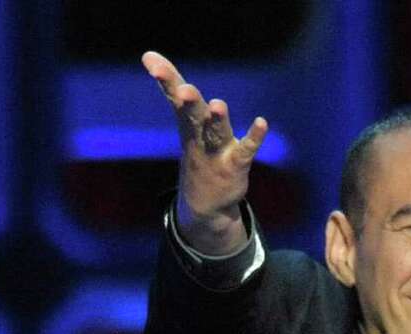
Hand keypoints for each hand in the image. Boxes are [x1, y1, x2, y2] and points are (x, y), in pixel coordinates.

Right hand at [142, 50, 268, 254]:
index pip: (174, 97)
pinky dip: (253, 137)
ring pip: (217, 132)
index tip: (151, 61)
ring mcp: (217, 151)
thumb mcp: (184, 120)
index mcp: (187, 122)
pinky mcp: (236, 164)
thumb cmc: (197, 152)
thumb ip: (172, 87)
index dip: (166, 79)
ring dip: (217, 120)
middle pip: (193, 115)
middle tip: (184, 89)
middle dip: (188, 102)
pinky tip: (262, 122)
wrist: (205, 203)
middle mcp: (200, 135)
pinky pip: (247, 149)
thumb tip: (147, 53)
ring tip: (217, 104)